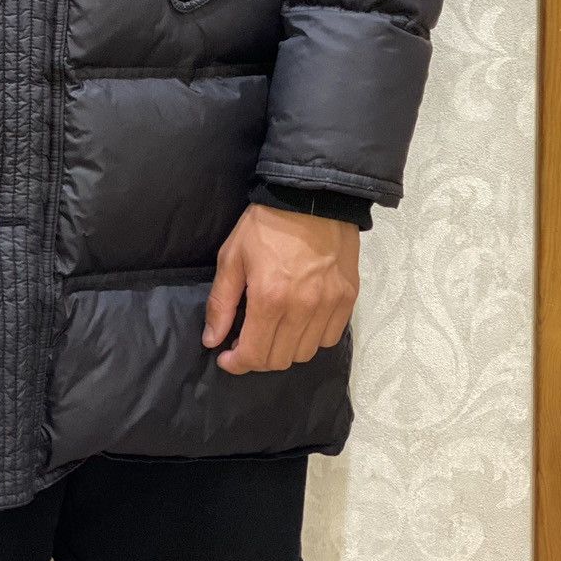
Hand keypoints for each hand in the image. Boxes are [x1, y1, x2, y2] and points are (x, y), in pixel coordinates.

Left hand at [203, 203, 359, 373]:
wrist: (311, 197)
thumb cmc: (265, 224)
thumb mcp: (232, 257)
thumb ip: (221, 302)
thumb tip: (212, 340)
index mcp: (269, 299)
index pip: (254, 355)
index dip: (236, 364)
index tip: (226, 357)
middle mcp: (302, 309)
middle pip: (280, 360)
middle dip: (258, 357)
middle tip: (247, 342)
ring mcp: (329, 306)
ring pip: (305, 353)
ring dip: (285, 349)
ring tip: (273, 331)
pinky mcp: (348, 299)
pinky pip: (329, 337)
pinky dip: (312, 338)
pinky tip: (300, 322)